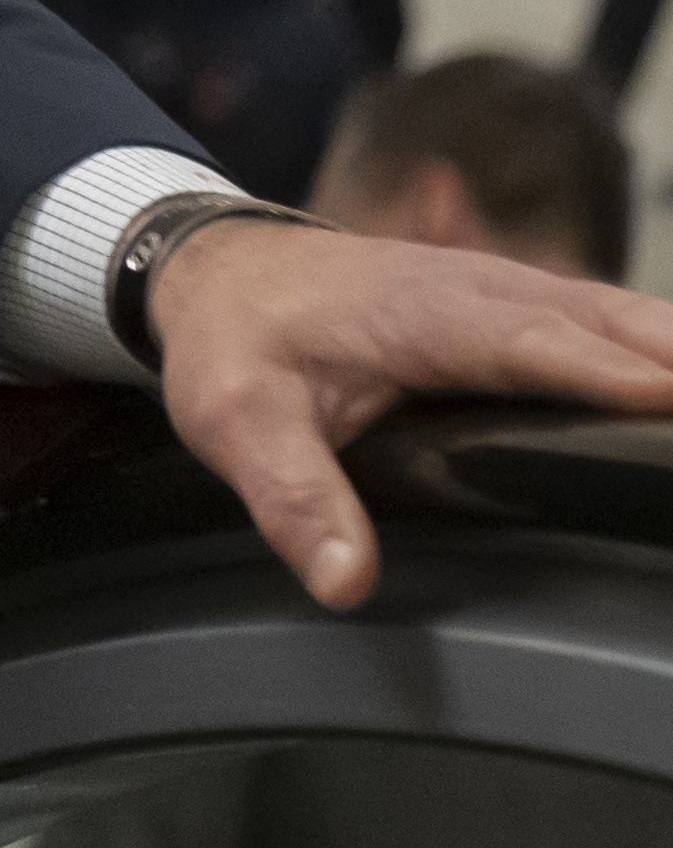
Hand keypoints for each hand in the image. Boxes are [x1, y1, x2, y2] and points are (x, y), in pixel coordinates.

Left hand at [151, 218, 672, 606]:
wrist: (217, 268)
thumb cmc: (235, 340)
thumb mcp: (237, 421)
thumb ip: (293, 498)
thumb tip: (344, 580)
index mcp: (434, 314)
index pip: (550, 347)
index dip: (622, 379)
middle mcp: (491, 290)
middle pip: (621, 328)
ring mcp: (519, 291)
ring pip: (636, 319)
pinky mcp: (532, 305)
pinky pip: (623, 324)